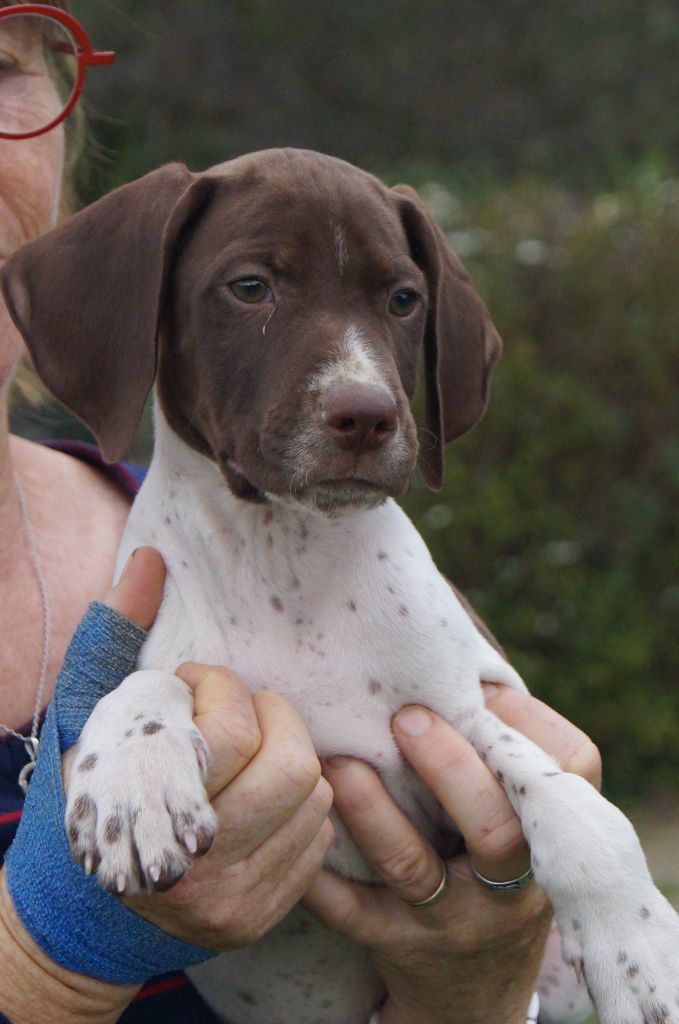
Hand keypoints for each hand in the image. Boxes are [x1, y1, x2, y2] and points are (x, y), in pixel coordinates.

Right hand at [64, 550, 333, 951]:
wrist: (84, 910)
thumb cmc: (88, 792)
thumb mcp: (86, 714)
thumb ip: (114, 636)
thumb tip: (149, 559)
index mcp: (152, 809)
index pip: (234, 732)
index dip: (222, 689)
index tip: (196, 686)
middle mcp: (200, 866)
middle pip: (293, 766)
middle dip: (275, 718)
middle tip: (241, 711)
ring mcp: (237, 900)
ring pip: (317, 797)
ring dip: (290, 758)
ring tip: (250, 754)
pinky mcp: (263, 919)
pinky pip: (320, 839)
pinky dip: (299, 807)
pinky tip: (259, 799)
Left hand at [303, 687, 600, 1023]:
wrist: (479, 982)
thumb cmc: (495, 858)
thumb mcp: (523, 816)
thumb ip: (504, 748)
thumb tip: (454, 656)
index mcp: (550, 833)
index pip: (566, 773)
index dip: (525, 726)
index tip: (477, 690)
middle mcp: (511, 884)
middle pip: (494, 825)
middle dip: (448, 765)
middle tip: (406, 717)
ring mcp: (453, 920)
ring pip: (414, 864)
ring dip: (372, 809)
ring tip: (339, 761)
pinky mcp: (396, 943)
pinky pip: (353, 911)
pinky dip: (323, 872)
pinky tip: (301, 826)